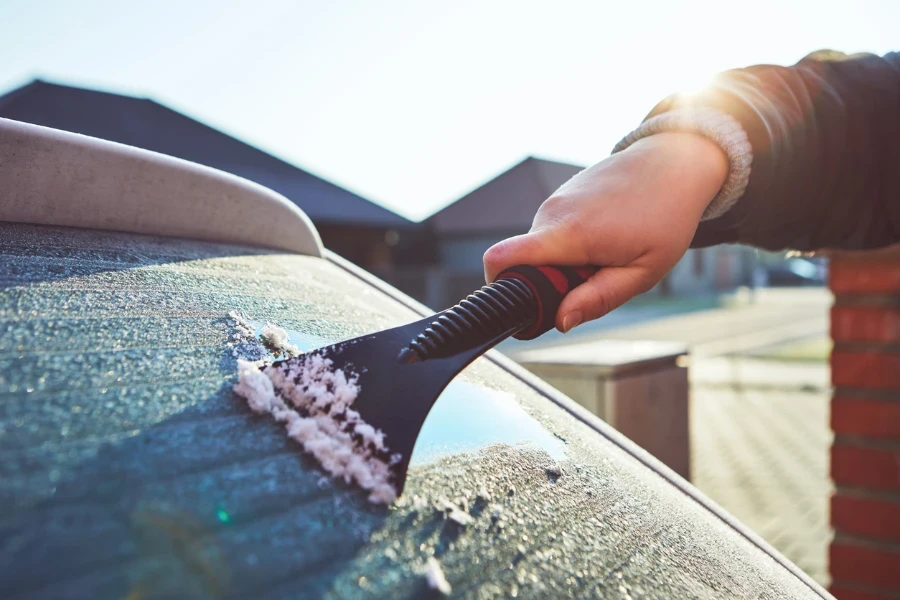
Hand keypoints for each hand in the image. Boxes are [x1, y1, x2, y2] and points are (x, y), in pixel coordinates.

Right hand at [483, 132, 727, 332]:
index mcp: (568, 235)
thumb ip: (598, 299)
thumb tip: (560, 321)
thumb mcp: (642, 272)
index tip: (528, 305)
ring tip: (608, 252)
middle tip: (596, 277)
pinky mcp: (561, 195)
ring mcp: (554, 200)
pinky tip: (606, 234)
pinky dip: (571, 244)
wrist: (675, 162)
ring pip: (542, 249)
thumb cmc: (666, 218)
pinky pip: (552, 233)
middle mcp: (552, 213)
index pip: (500, 258)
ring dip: (566, 262)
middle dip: (551, 282)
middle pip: (525, 263)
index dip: (499, 288)